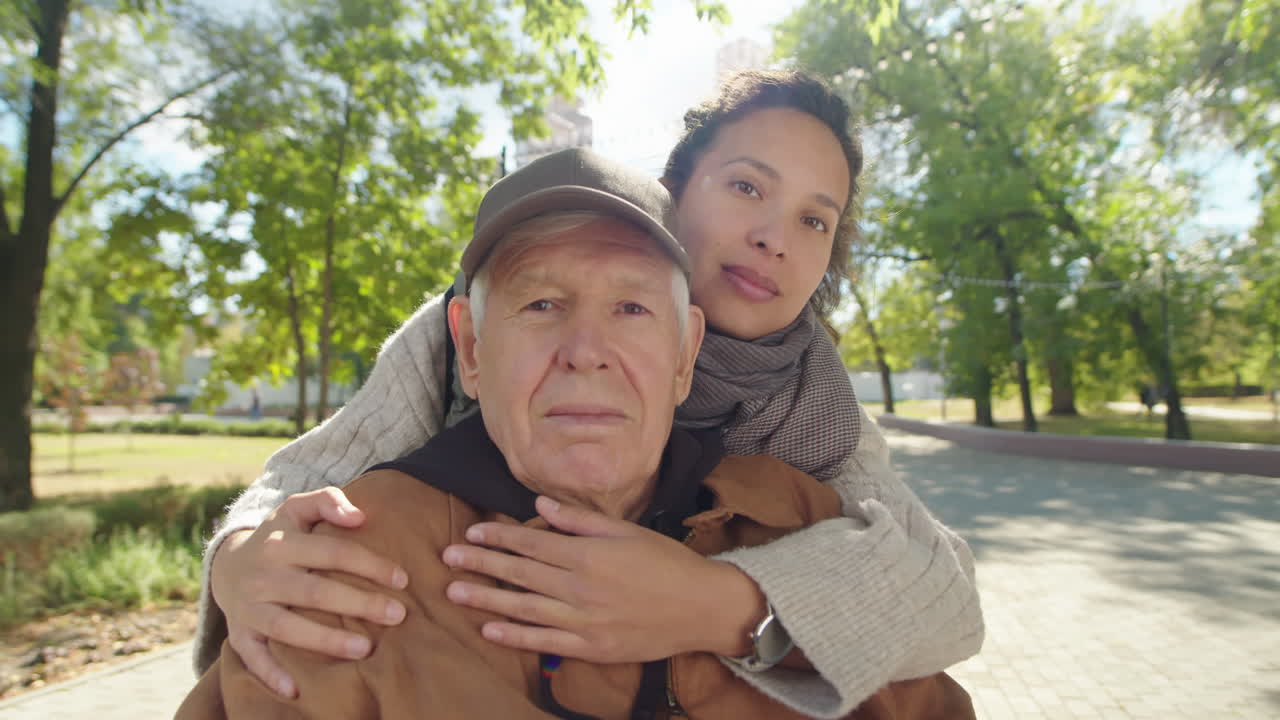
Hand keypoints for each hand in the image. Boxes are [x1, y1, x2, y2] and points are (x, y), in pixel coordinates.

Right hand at [210, 487, 409, 697]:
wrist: (227, 562)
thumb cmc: (279, 536)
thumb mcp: (297, 508)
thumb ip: (328, 501)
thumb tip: (359, 516)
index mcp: (282, 543)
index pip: (333, 552)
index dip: (369, 565)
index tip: (402, 579)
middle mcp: (264, 575)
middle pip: (315, 592)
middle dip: (359, 604)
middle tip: (397, 615)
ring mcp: (249, 606)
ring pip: (287, 627)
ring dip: (325, 640)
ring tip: (364, 649)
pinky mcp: (239, 632)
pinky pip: (251, 656)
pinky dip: (270, 674)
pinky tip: (296, 690)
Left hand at [440, 496, 764, 662]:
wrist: (702, 607)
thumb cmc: (667, 563)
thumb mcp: (627, 531)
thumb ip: (580, 520)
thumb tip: (540, 506)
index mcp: (589, 553)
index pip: (532, 541)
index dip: (499, 536)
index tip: (472, 531)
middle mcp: (581, 585)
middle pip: (521, 572)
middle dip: (482, 563)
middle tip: (447, 557)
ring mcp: (584, 619)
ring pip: (525, 607)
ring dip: (487, 598)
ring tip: (455, 590)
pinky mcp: (592, 647)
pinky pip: (545, 641)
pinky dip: (515, 636)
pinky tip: (490, 629)